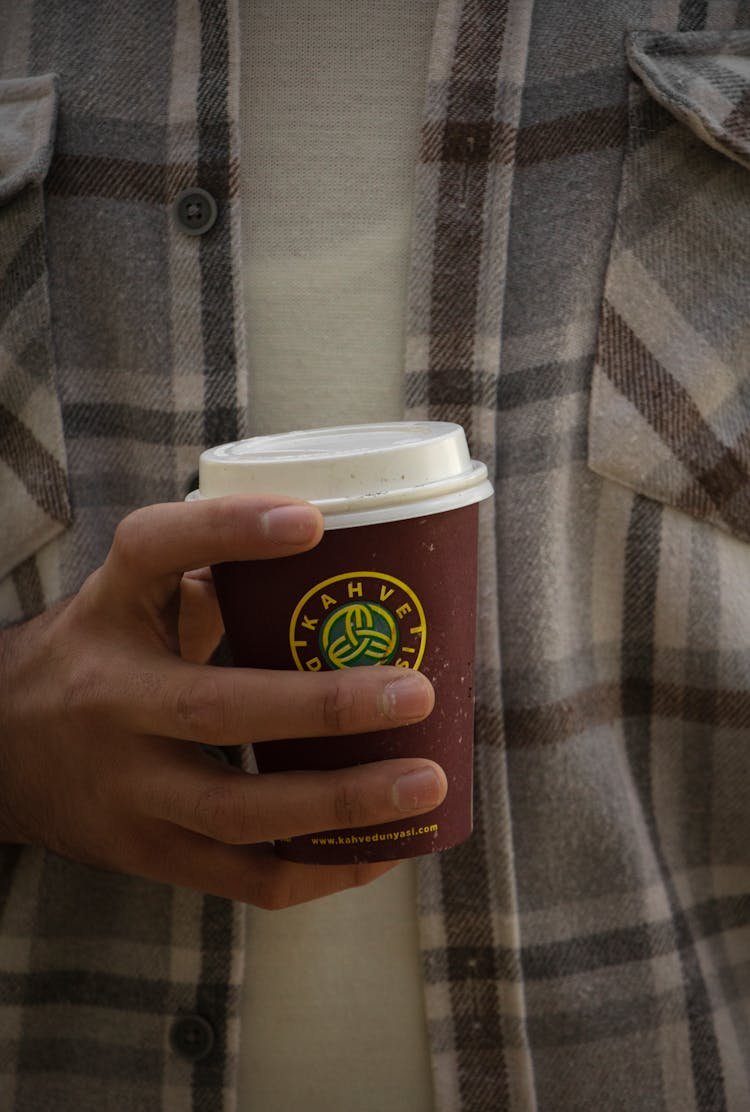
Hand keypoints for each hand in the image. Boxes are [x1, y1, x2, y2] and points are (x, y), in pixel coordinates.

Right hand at [0, 495, 443, 907]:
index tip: (313, 522)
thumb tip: (343, 546)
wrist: (3, 751)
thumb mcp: (133, 597)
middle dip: (324, 706)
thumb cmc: (102, 654)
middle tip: (417, 693)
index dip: (230, 530)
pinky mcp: (146, 853)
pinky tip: (384, 851)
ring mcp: (125, 788)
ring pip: (238, 811)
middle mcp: (111, 699)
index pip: (151, 551)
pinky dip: (321, 871)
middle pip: (216, 707)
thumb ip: (214, 567)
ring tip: (424, 783)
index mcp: (111, 610)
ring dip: (342, 806)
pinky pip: (241, 879)